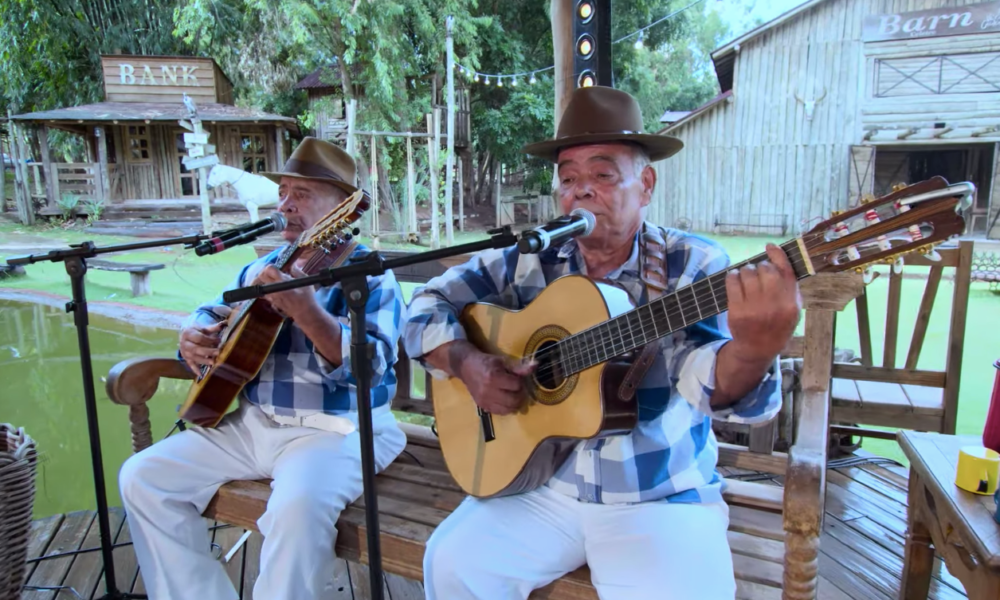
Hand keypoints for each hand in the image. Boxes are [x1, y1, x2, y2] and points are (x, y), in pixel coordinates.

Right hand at [179, 321, 223, 374]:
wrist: (185, 334)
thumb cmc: (197, 331)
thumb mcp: (204, 328)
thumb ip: (214, 328)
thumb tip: (225, 323)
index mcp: (188, 333)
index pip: (199, 338)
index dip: (210, 340)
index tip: (219, 341)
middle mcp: (184, 343)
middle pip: (196, 348)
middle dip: (207, 351)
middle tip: (218, 352)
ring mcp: (184, 352)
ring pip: (194, 357)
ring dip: (203, 360)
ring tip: (213, 362)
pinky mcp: (186, 358)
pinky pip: (190, 364)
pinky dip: (195, 370)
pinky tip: (201, 375)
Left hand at [254, 265, 319, 322]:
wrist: (304, 313)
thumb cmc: (306, 297)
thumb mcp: (304, 281)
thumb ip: (296, 271)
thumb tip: (292, 265)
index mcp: (282, 281)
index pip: (269, 269)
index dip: (271, 267)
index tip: (277, 268)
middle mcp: (274, 288)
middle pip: (261, 276)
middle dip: (265, 272)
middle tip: (272, 273)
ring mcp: (271, 295)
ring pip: (260, 284)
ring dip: (265, 281)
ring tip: (273, 281)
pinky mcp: (271, 301)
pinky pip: (264, 292)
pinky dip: (267, 289)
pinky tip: (274, 289)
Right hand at [459, 350, 535, 415]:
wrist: (466, 368)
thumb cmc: (486, 362)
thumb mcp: (502, 361)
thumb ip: (519, 367)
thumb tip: (535, 366)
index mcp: (494, 377)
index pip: (516, 385)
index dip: (520, 382)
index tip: (517, 379)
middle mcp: (488, 391)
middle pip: (514, 400)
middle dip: (520, 395)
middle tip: (518, 389)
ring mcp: (485, 401)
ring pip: (508, 409)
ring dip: (515, 403)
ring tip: (513, 395)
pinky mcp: (482, 407)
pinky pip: (500, 413)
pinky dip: (506, 408)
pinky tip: (505, 400)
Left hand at [724, 244, 801, 363]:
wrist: (758, 348)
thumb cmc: (777, 325)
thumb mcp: (792, 309)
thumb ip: (790, 287)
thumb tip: (778, 257)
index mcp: (791, 304)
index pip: (786, 272)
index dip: (777, 255)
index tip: (770, 246)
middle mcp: (774, 305)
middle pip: (765, 270)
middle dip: (760, 267)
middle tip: (757, 272)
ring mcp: (754, 308)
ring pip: (747, 273)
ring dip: (745, 270)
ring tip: (745, 277)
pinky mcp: (737, 311)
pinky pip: (732, 282)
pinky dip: (733, 276)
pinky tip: (735, 279)